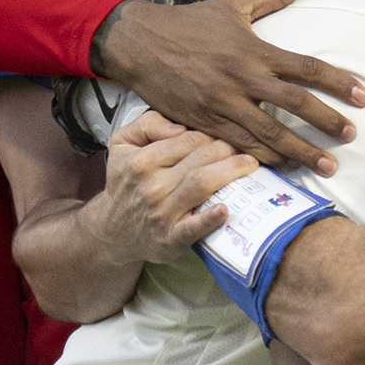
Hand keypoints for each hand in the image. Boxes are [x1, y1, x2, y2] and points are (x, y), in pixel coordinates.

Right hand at [90, 0, 364, 171]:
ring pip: (269, 134)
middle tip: (351, 136)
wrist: (139, 44)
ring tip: (327, 165)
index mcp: (254, 50)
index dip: (337, 82)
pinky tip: (283, 168)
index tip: (362, 97)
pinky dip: (263, 159)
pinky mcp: (205, 123)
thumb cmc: (189, 24)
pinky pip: (239, 146)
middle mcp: (242, 79)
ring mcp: (223, 104)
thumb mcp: (233, 5)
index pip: (306, 68)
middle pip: (294, 105)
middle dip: (326, 122)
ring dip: (300, 152)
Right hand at [91, 117, 254, 262]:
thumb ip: (146, 125)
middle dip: (229, 149)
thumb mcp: (121, 145)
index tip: (228, 136)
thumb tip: (178, 127)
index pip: (188, 139)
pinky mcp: (170, 239)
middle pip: (200, 158)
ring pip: (201, 184)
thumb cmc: (126, 184)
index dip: (213, 135)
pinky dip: (209, 220)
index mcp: (141, 160)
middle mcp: (151, 185)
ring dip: (230, 172)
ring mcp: (161, 213)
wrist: (114, 231)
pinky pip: (192, 229)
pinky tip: (225, 210)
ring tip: (251, 165)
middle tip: (247, 148)